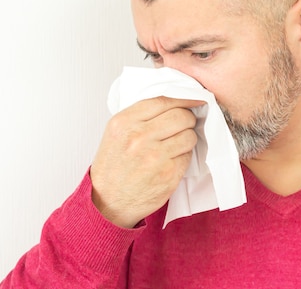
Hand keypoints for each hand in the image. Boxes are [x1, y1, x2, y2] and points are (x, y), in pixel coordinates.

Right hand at [90, 96, 202, 227]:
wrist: (107, 201)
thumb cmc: (113, 166)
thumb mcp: (116, 132)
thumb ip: (140, 115)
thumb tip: (174, 101)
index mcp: (124, 122)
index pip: (163, 100)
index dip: (183, 99)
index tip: (193, 100)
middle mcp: (139, 137)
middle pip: (181, 116)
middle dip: (188, 119)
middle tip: (185, 124)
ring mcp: (155, 157)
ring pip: (189, 135)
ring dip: (188, 138)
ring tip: (177, 143)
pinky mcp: (168, 174)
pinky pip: (188, 156)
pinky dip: (184, 156)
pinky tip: (172, 160)